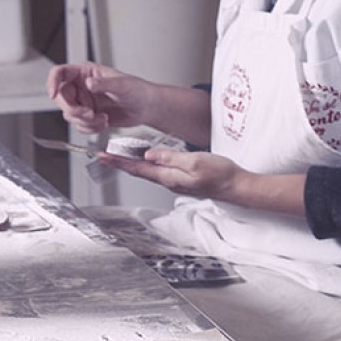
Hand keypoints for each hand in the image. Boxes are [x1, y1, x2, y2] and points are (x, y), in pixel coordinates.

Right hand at [46, 62, 152, 133]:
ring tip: (103, 119)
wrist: (146, 108)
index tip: (53, 94)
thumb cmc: (137, 90)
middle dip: (74, 110)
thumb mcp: (121, 85)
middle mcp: (81, 87)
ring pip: (69, 115)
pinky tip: (103, 123)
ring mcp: (84, 102)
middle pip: (61, 98)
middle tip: (90, 114)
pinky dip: (90, 128)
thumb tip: (89, 82)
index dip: (52, 82)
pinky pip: (79, 125)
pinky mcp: (88, 116)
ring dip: (85, 121)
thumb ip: (104, 83)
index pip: (59, 73)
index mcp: (85, 72)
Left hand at [100, 148, 241, 201]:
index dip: (119, 162)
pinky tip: (148, 160)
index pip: (138, 168)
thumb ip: (170, 158)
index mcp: (169, 177)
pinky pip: (160, 172)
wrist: (237, 187)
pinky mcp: (184, 180)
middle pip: (140, 171)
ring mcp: (177, 182)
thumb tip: (149, 154)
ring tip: (120, 156)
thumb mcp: (194, 161)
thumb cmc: (220, 174)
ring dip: (133, 164)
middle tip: (104, 156)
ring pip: (149, 172)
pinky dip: (148, 165)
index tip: (103, 156)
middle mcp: (170, 181)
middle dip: (121, 163)